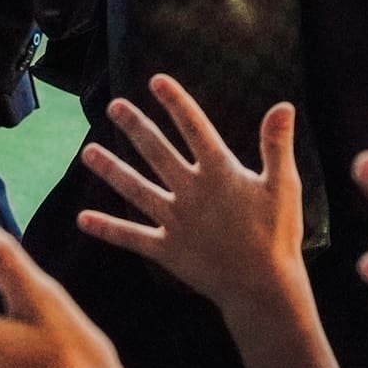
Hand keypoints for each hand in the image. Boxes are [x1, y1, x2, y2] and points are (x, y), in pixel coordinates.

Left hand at [79, 77, 305, 322]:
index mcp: (219, 173)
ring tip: (87, 153)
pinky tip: (83, 219)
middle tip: (114, 105)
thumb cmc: (276, 235)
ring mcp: (174, 221)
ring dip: (111, 169)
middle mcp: (191, 192)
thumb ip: (276, 145)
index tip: (156, 80)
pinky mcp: (166, 249)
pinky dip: (107, 228)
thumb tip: (283, 106)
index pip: (194, 128)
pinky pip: (131, 237)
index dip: (175, 102)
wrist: (262, 287)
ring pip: (135, 189)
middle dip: (135, 126)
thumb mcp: (284, 186)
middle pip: (156, 151)